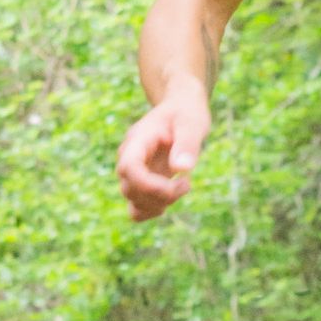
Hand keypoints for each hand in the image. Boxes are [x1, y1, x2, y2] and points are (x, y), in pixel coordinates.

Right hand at [117, 82, 210, 221]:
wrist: (181, 110)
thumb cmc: (186, 113)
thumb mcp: (192, 123)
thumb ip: (187, 144)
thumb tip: (182, 169)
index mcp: (137, 141)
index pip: (129, 168)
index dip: (149, 185)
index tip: (177, 184)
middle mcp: (130, 158)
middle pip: (130, 189)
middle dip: (161, 196)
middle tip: (187, 183)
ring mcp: (134, 173)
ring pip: (134, 203)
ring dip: (159, 205)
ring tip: (182, 188)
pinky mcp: (143, 184)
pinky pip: (137, 209)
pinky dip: (152, 211)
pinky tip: (171, 197)